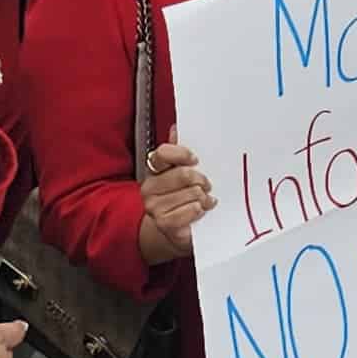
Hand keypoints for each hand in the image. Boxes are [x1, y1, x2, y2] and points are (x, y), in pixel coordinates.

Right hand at [133, 139, 216, 263]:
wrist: (177, 229)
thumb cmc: (182, 197)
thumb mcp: (183, 171)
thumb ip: (179, 152)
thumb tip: (176, 128)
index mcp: (154, 170)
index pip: (163, 153)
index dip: (182, 154)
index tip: (196, 159)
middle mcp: (149, 188)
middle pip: (183, 174)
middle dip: (201, 179)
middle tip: (207, 184)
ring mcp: (154, 207)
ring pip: (191, 193)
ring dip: (204, 197)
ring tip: (205, 199)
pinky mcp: (163, 223)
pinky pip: (190, 210)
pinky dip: (200, 210)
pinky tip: (200, 210)